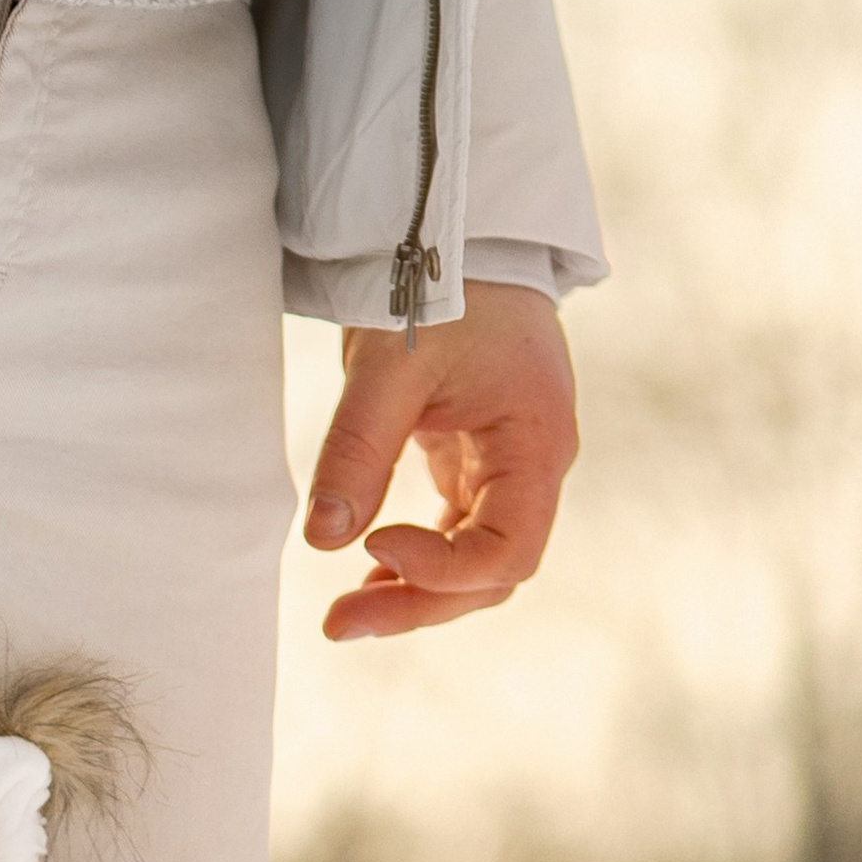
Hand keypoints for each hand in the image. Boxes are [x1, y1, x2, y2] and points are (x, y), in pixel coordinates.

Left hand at [303, 280, 578, 639]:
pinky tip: (367, 578)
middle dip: (418, 604)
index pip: (508, 549)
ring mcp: (509, 470)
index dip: (442, 570)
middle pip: (492, 573)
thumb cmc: (441, 285)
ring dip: (414, 595)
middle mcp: (536, 467)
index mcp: (538, 443)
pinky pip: (457, 537)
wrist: (458, 236)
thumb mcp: (390, 365)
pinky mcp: (478, 466)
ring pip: (475, 565)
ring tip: (345, 615)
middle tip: (336, 624)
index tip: (373, 548)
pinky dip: (415, 564)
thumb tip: (323, 540)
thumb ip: (359, 448)